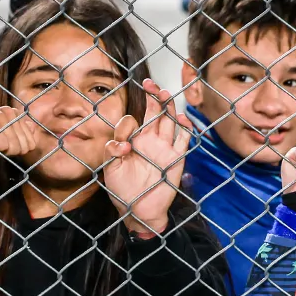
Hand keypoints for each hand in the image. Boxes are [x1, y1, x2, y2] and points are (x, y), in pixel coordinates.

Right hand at [0, 106, 43, 156]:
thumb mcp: (1, 137)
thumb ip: (18, 133)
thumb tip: (34, 131)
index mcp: (14, 114)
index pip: (31, 143)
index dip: (16, 150)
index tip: (1, 143)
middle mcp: (9, 112)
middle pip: (24, 146)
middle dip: (8, 152)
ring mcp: (0, 116)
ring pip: (14, 147)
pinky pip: (2, 146)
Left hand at [103, 81, 190, 233]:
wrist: (139, 211)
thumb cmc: (123, 191)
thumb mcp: (110, 170)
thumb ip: (112, 152)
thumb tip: (122, 142)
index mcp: (133, 141)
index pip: (132, 122)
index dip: (128, 124)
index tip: (123, 145)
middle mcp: (149, 140)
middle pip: (155, 113)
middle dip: (154, 97)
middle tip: (151, 84)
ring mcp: (164, 147)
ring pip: (169, 121)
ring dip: (169, 107)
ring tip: (165, 94)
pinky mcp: (176, 158)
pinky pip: (183, 139)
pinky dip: (184, 127)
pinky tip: (181, 117)